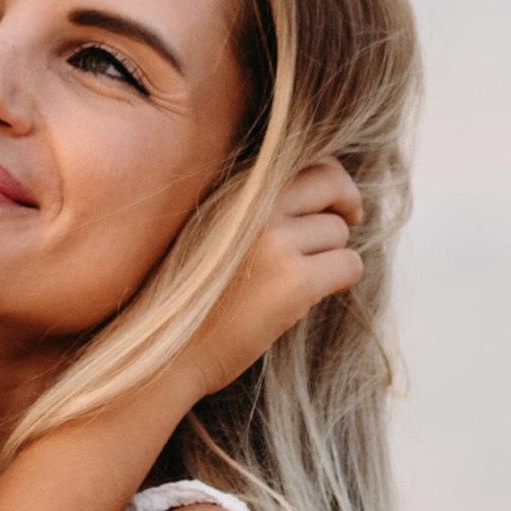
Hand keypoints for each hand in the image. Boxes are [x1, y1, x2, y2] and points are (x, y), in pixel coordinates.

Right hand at [173, 158, 363, 397]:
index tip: (333, 202)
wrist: (159, 350)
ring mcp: (274, 242)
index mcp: (231, 189)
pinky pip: (348, 266)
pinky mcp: (293, 282)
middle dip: (348, 203)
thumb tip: (316, 193)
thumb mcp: (208, 232)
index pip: (304, 159)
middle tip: (351, 220)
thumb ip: (251, 208)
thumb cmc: (183, 298)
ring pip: (339, 232)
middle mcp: (253, 205)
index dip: (329, 180)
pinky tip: (311, 297)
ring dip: (332, 254)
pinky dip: (340, 279)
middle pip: (331, 183)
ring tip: (302, 279)